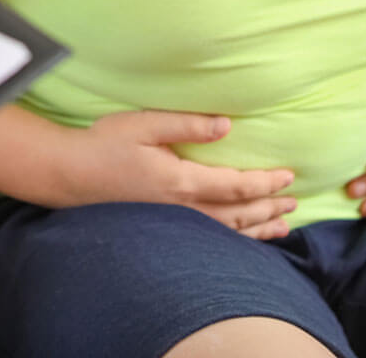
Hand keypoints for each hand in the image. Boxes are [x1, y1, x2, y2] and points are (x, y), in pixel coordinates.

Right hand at [70, 109, 296, 239]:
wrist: (71, 174)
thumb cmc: (106, 143)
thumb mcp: (146, 124)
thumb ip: (188, 125)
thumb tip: (227, 126)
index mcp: (182, 182)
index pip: (236, 186)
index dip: (265, 183)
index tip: (289, 177)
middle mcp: (182, 209)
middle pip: (237, 215)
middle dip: (269, 209)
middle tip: (294, 202)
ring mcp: (172, 223)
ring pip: (225, 232)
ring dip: (257, 229)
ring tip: (282, 225)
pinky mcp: (163, 227)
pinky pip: (208, 240)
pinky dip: (233, 240)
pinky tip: (242, 237)